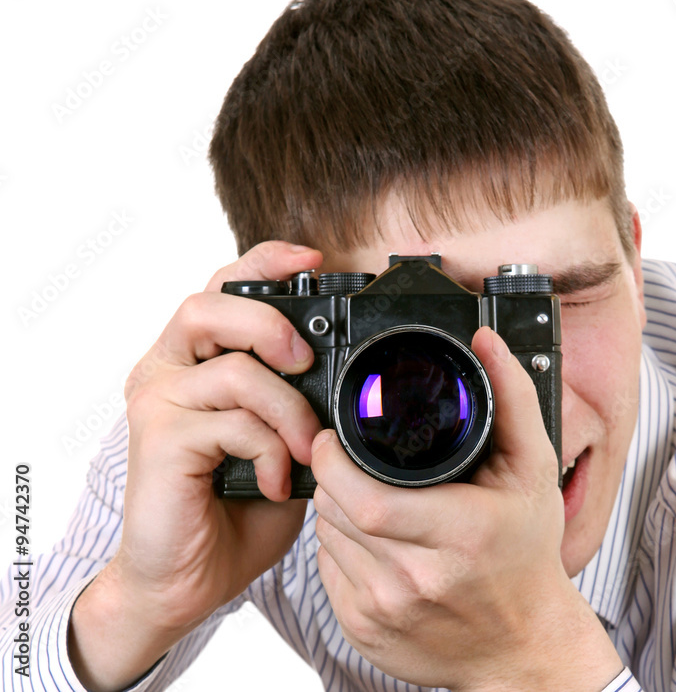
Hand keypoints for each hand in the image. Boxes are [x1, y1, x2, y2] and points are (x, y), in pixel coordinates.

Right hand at [69, 241, 324, 690]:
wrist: (188, 578)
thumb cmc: (236, 506)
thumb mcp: (282, 440)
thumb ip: (299, 400)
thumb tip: (354, 376)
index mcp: (198, 359)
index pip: (225, 287)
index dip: (266, 260)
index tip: (315, 259)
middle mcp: (169, 369)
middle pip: (209, 303)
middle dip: (270, 322)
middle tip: (307, 359)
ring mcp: (159, 402)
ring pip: (233, 368)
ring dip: (288, 408)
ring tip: (308, 448)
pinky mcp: (159, 439)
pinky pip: (230, 421)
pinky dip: (270, 450)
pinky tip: (279, 481)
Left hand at [312, 326, 623, 690]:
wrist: (523, 646)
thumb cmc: (527, 557)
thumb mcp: (534, 470)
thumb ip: (512, 398)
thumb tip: (486, 343)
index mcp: (460, 535)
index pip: (363, 499)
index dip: (334, 462)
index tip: (333, 438)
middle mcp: (417, 580)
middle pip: (337, 512)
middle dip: (332, 476)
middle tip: (349, 460)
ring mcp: (384, 611)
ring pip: (326, 539)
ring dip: (335, 508)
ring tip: (369, 495)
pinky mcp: (363, 631)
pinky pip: (327, 572)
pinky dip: (339, 545)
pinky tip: (373, 537)